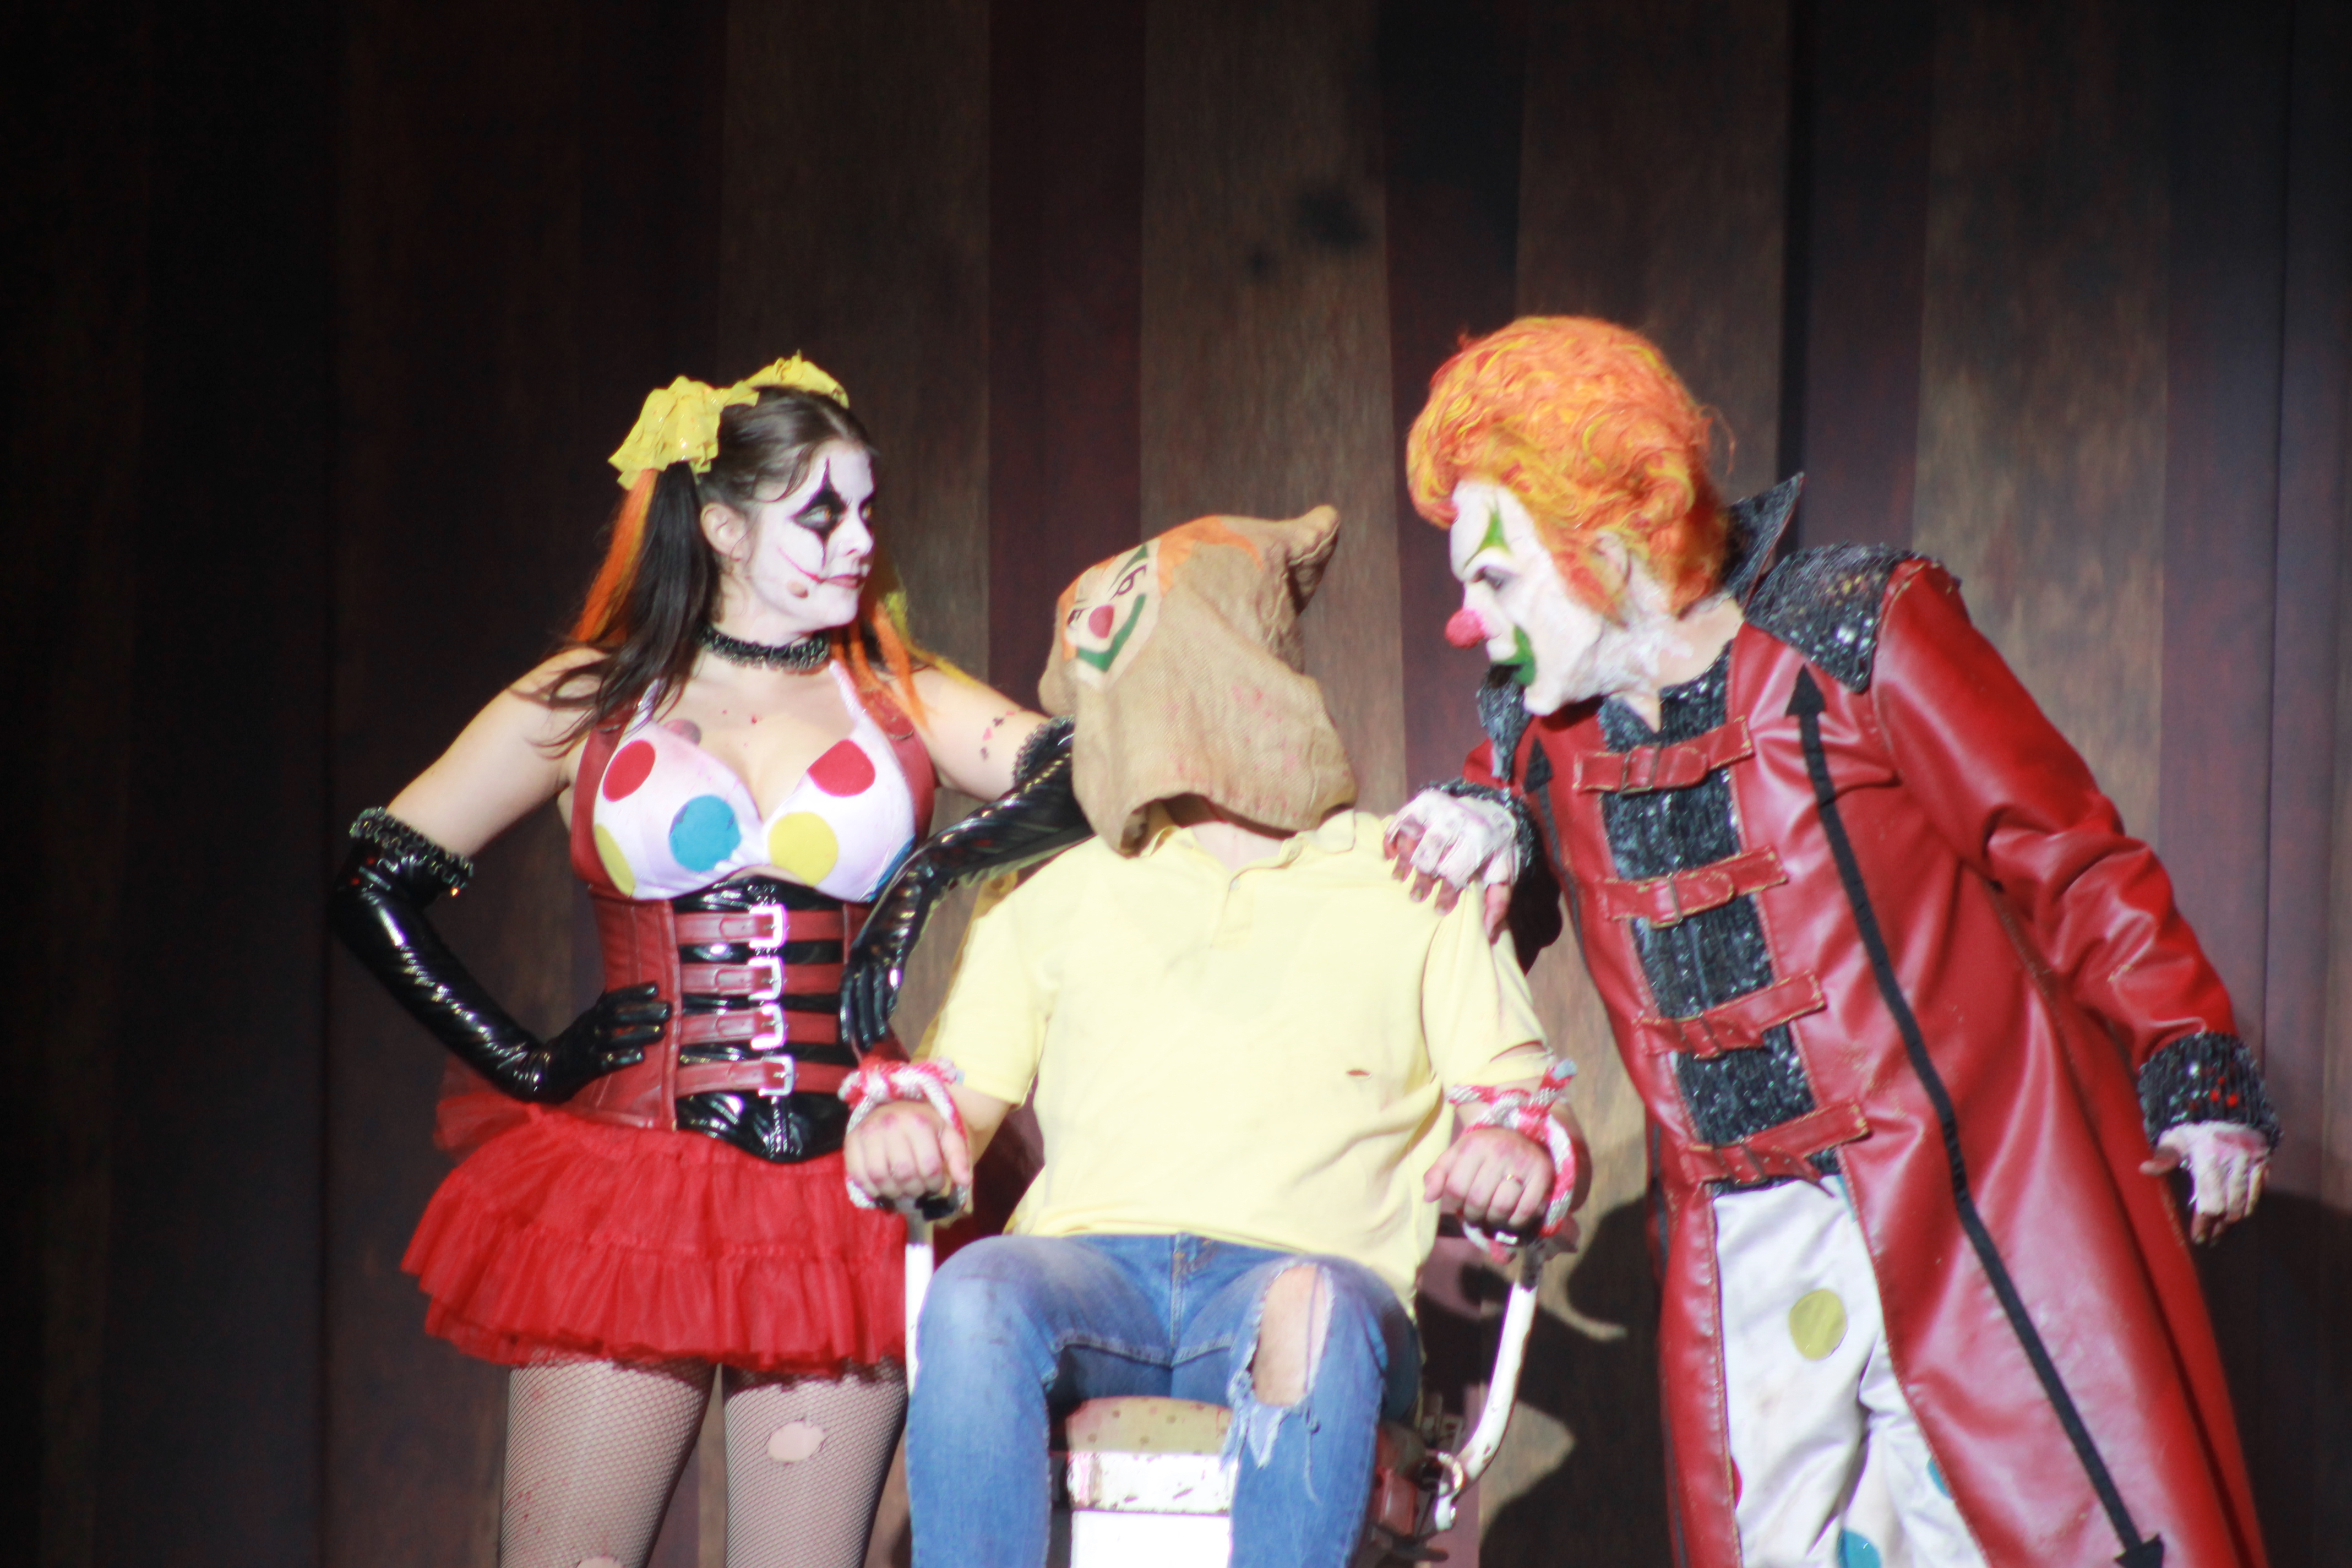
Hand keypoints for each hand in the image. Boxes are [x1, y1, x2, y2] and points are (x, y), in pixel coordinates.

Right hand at [521, 982, 666, 1101]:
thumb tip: (639, 984)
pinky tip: (641, 1056)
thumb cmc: (581, 1038)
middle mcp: (590, 1027)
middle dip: (644, 1012)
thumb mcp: (592, 1017)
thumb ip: (611, 1004)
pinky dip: (624, 1058)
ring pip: (615, 1038)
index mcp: (593, 1013)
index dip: (634, 992)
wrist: (551, 1066)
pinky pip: (606, 1062)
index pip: (614, 998)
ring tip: (662, 1032)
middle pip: (617, 1015)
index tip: (656, 988)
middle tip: (668, 1010)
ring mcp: (588, 1047)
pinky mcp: (588, 1068)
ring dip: (640, 1034)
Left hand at [841, 901, 920, 1053]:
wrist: (917, 881)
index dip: (846, 1013)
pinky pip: (891, 975)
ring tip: (876, 1038)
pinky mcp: (898, 944)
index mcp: (857, 949)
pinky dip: (889, 995)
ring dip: (873, 1016)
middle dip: (859, 1022)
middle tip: (862, 1046)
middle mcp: (863, 950)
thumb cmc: (900, 908)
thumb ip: (878, 958)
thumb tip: (879, 986)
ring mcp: (880, 948)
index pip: (846, 988)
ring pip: (873, 990)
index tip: (847, 1037)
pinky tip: (889, 1012)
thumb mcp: (882, 935)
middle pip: (857, 994)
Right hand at [845, 1100, 971, 1207]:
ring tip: (902, 1189)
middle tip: (918, 1188)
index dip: (935, 1184)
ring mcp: (868, 1132)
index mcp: (918, 1122)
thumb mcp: (947, 1135)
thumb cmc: (925, 1124)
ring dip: (894, 1192)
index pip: (929, 1167)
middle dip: (915, 1189)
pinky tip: (883, 1187)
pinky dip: (871, 1188)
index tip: (935, 1183)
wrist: (896, 1105)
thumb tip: (965, 1181)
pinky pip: (858, 1175)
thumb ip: (958, 1157)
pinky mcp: (851, 1140)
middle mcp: (891, 1124)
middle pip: (904, 1174)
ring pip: (880, 1177)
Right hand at [1385, 791, 1517, 937]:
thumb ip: (1498, 902)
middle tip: (1418, 896)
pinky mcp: (1422, 801)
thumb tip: (1487, 932)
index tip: (1440, 908)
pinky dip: (1392, 838)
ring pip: (1410, 837)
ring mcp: (1437, 808)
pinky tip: (1392, 855)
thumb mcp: (1504, 873)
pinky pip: (1399, 820)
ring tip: (1400, 878)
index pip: (1454, 870)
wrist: (1493, 811)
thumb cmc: (1495, 849)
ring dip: (1404, 861)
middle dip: (1422, 879)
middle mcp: (1456, 819)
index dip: (1445, 893)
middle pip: (1428, 855)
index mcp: (1479, 839)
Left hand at [1426, 1125, 1555, 1236]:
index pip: (1456, 1188)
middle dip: (1474, 1215)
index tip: (1460, 1204)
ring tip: (1492, 1216)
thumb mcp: (1458, 1155)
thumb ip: (1438, 1174)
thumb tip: (1428, 1197)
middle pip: (1478, 1201)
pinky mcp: (1542, 1174)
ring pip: (1501, 1208)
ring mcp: (1522, 1162)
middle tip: (1477, 1215)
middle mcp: (1498, 1151)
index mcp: (1473, 1145)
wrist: (1525, 1135)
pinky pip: (1526, 1210)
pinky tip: (1511, 1218)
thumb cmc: (1486, 1150)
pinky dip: (1516, 1221)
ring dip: (1494, 1220)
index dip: (1455, 1204)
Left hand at [2141, 1122, 2269, 1243]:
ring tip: (2221, 1228)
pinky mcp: (2264, 1160)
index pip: (2210, 1202)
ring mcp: (2253, 1160)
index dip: (2204, 1224)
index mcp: (2209, 1155)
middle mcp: (2234, 1159)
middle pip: (2230, 1208)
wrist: (2223, 1104)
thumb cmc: (2192, 1126)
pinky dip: (2249, 1203)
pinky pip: (2259, 1191)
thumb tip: (2144, 1169)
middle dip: (2219, 1225)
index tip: (2199, 1238)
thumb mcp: (2174, 1137)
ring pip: (2247, 1203)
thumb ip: (2163, 1156)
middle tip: (2210, 1236)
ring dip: (2234, 1219)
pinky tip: (2237, 1211)